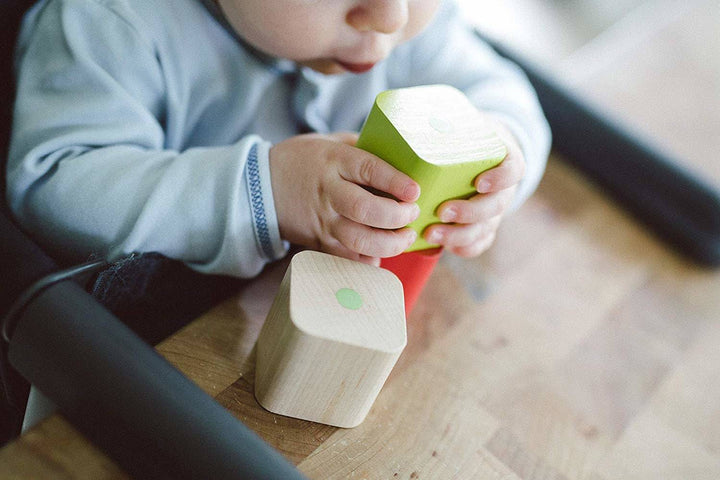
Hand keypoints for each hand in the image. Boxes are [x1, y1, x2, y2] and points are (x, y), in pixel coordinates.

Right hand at [269, 132, 420, 265]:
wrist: (259, 187)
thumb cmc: (302, 160)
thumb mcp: (329, 142)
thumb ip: (361, 148)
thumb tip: (400, 155)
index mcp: (333, 161)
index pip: (368, 170)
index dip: (395, 182)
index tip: (414, 190)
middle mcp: (328, 192)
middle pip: (365, 209)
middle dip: (396, 216)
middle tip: (412, 214)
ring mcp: (323, 220)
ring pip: (357, 239)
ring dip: (388, 244)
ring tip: (405, 237)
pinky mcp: (318, 241)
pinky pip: (346, 257)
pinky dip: (367, 260)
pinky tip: (381, 255)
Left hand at [423, 118, 524, 256]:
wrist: (478, 149)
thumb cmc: (464, 135)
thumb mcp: (463, 121)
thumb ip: (443, 117)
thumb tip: (403, 108)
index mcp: (504, 158)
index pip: (514, 169)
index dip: (501, 178)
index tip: (479, 182)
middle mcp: (503, 187)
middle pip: (497, 206)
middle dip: (470, 212)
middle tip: (443, 211)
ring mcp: (494, 209)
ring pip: (486, 228)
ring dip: (460, 235)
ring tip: (431, 233)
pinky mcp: (484, 225)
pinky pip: (480, 243)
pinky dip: (464, 248)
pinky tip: (443, 248)